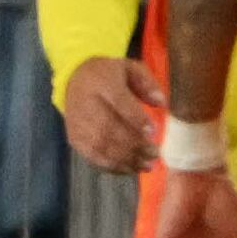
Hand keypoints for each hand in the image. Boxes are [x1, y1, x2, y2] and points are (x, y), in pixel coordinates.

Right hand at [61, 56, 167, 176]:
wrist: (74, 79)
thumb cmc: (108, 76)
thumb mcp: (130, 68)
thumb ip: (147, 83)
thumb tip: (162, 103)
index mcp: (100, 82)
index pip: (117, 101)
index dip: (135, 119)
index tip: (153, 133)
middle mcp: (85, 104)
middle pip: (108, 128)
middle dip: (134, 145)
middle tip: (154, 153)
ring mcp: (77, 124)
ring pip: (100, 146)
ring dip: (125, 159)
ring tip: (146, 165)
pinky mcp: (74, 139)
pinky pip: (92, 157)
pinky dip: (112, 166)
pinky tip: (130, 169)